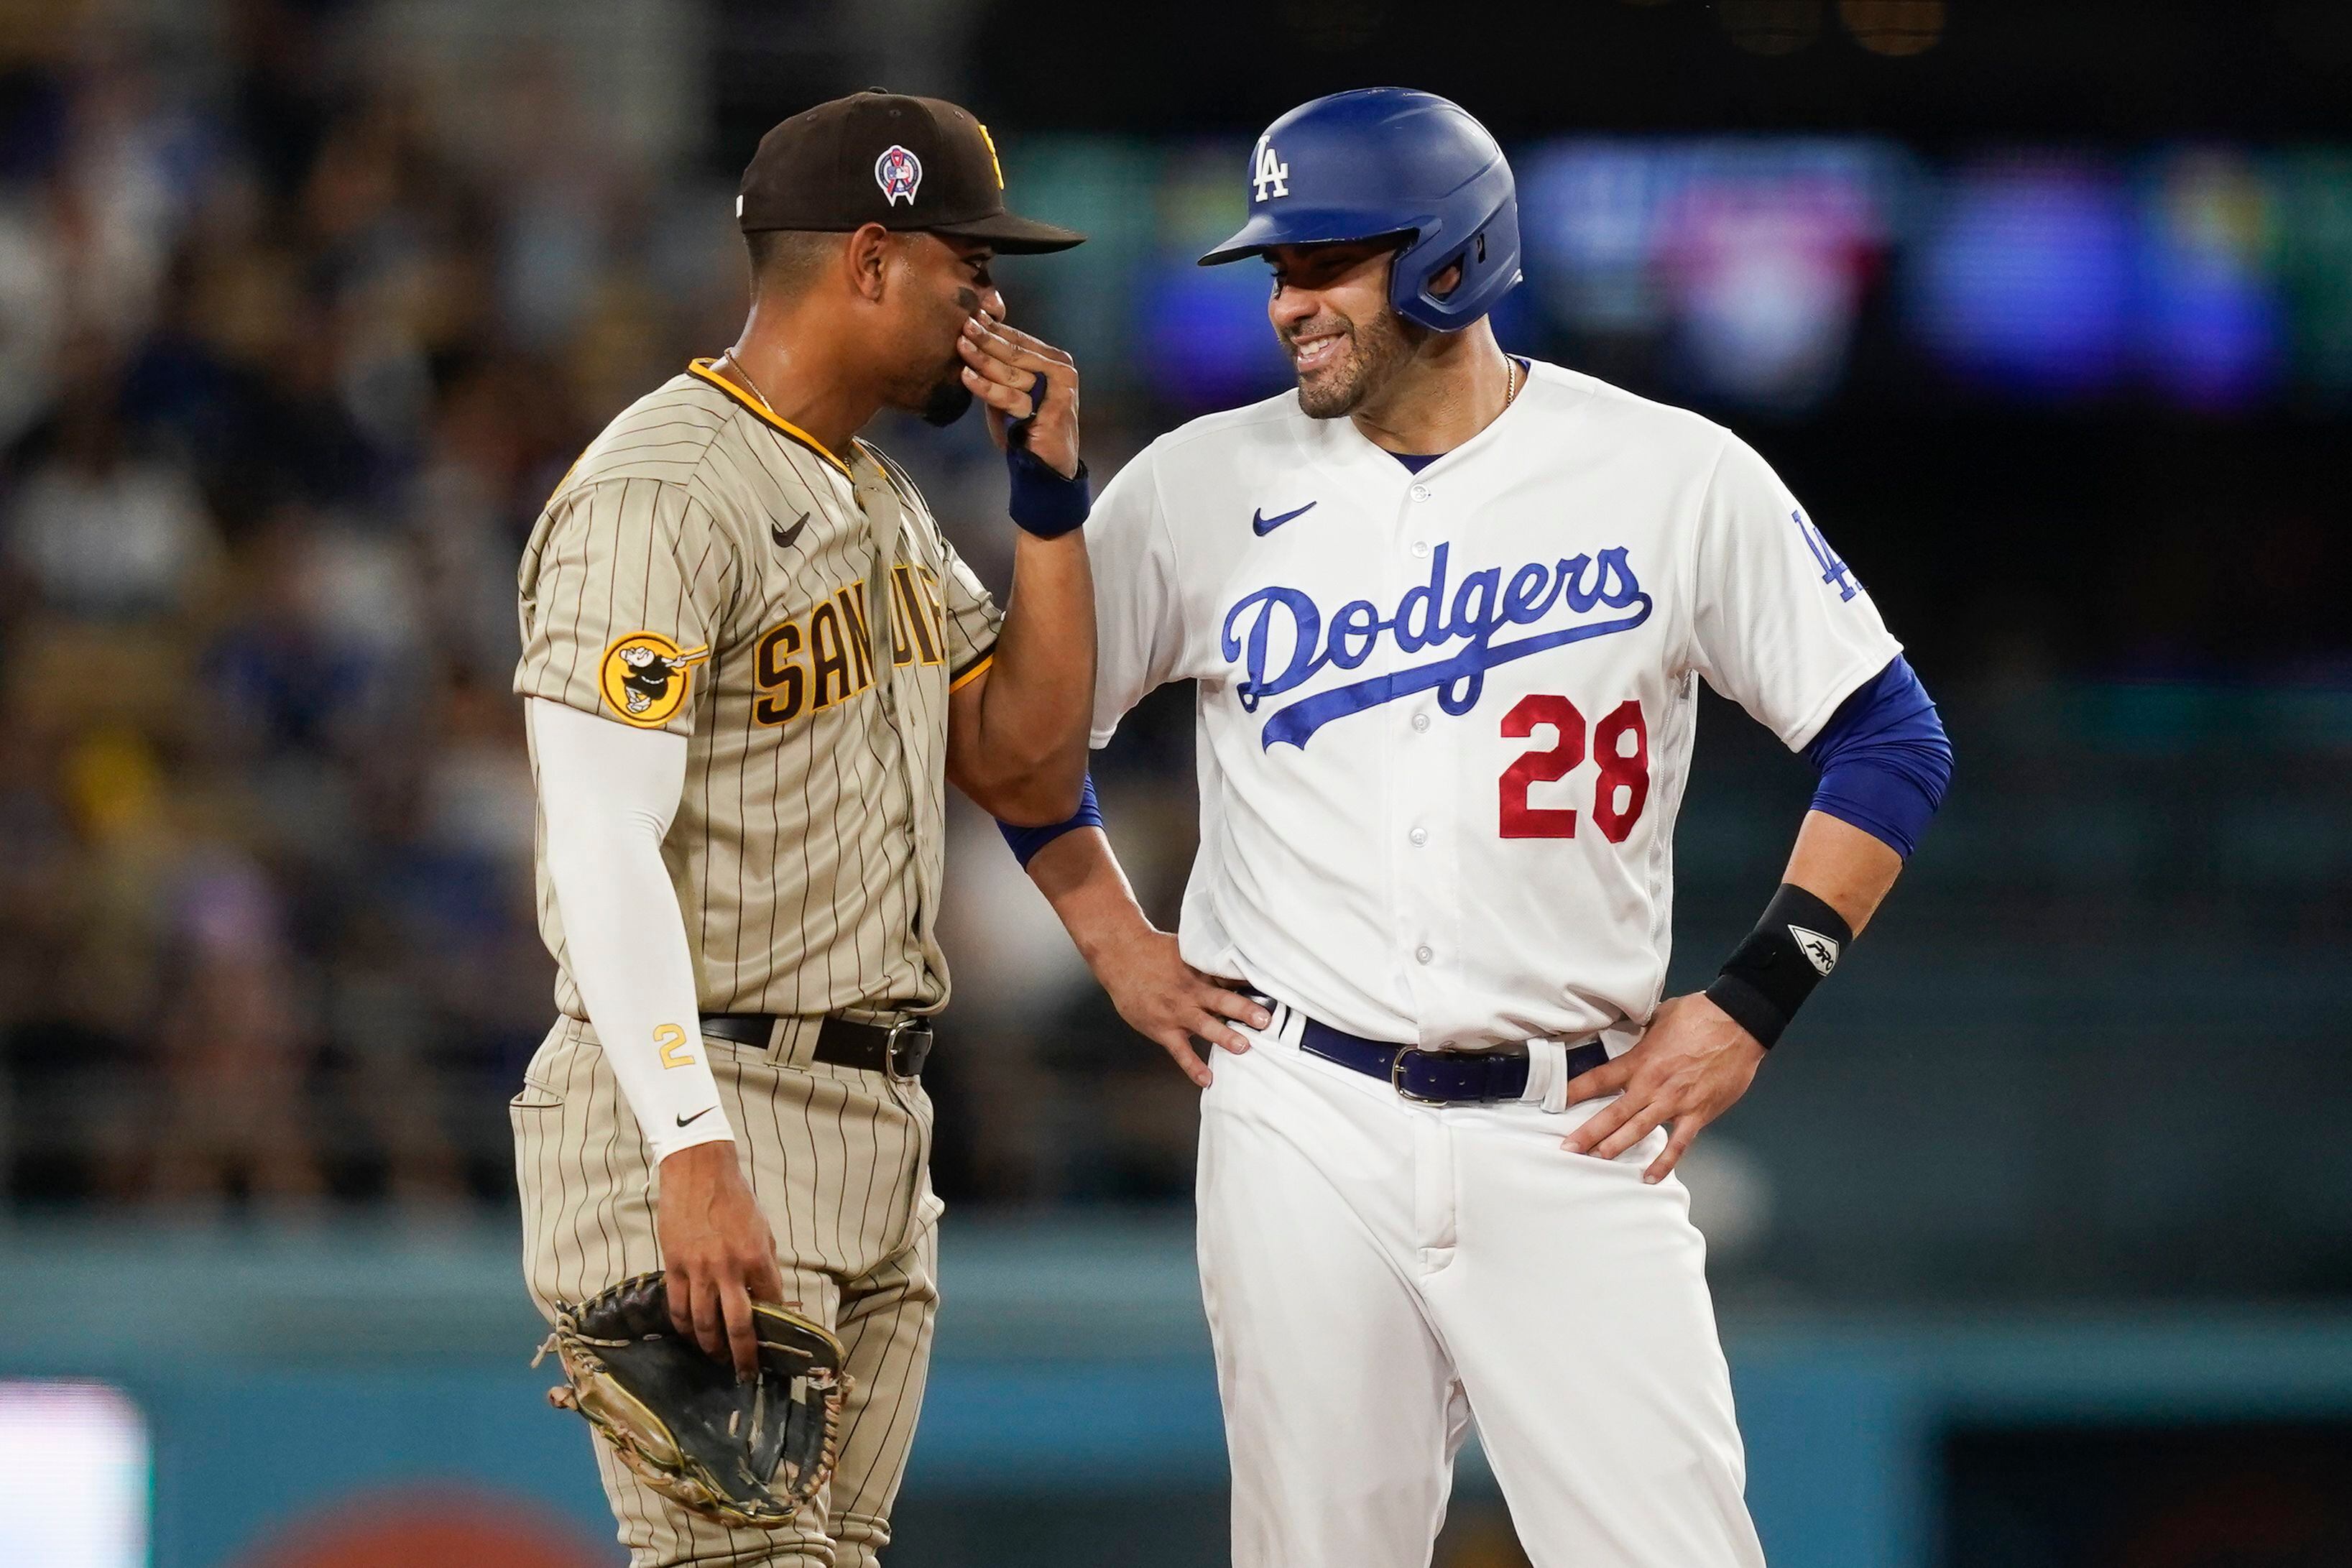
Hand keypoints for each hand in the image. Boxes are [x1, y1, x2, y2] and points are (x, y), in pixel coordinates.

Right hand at [655, 1140, 786, 1379]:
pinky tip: (690, 1336)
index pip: (770, 1304)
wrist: (698, 1172)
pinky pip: (678, 1307)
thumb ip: (765, 1266)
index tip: (774, 1346)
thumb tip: (771, 1298)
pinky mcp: (674, 1266)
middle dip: (743, 1355)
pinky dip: (684, 1327)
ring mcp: (699, 1270)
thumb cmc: (736, 1200)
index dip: (773, 1329)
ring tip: (717, 1359)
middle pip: (737, 1326)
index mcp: (757, 1257)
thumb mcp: (763, 1230)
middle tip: (746, 1374)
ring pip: (703, 1323)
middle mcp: (729, 1268)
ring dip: (711, 1347)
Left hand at [958, 311, 1080, 477]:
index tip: (970, 316)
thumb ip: (1000, 370)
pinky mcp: (1051, 409)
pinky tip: (967, 376)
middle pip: (1016, 351)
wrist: (1046, 467)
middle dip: (987, 337)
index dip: (994, 328)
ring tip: (961, 346)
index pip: (1019, 340)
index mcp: (1054, 361)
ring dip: (983, 357)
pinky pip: (1011, 395)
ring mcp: (1059, 389)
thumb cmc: (1026, 429)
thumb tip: (973, 340)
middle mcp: (1061, 371)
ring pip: (1014, 370)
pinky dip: (986, 386)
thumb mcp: (1011, 392)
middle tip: (963, 324)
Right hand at [1089, 924, 1270, 1087]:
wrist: (1121, 955)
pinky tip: (1208, 1079)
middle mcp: (1191, 991)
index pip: (1232, 979)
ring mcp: (1177, 1012)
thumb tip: (1241, 961)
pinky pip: (1181, 1051)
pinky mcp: (1163, 1029)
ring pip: (1205, 1025)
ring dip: (1225, 1036)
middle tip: (1266, 1020)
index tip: (1275, 992)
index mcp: (1201, 971)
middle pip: (1222, 1001)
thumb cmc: (1156, 952)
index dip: (1253, 986)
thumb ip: (1211, 962)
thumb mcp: (1187, 949)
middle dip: (1245, 1011)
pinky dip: (1194, 1066)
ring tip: (1244, 1046)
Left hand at [1557, 992, 1765, 1184]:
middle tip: (1567, 1149)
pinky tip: (1650, 1177)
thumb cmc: (1700, 1015)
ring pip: (1639, 1130)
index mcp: (1640, 1060)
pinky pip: (1679, 1144)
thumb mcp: (1660, 1016)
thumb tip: (1627, 1027)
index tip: (1554, 1103)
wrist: (1739, 1023)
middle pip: (1613, 1113)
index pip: (1599, 1078)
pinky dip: (1665, 1162)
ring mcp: (1675, 1102)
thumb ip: (1641, 1032)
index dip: (1574, 1091)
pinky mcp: (1698, 1113)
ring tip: (1595, 1161)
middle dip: (1588, 1132)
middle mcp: (1652, 1085)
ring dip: (1616, 1147)